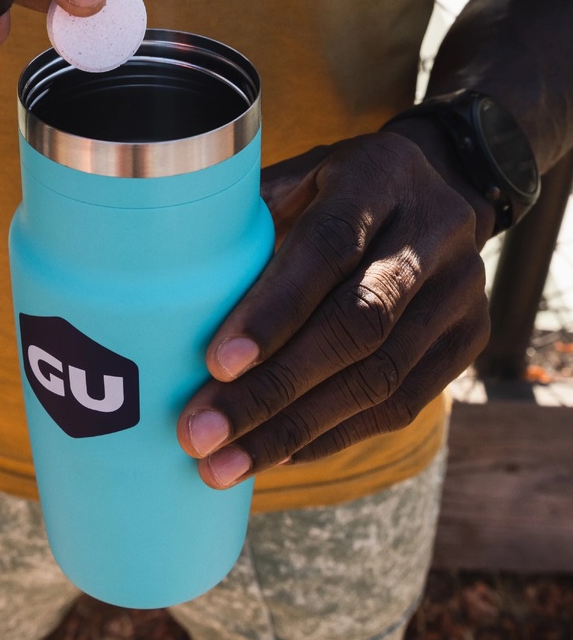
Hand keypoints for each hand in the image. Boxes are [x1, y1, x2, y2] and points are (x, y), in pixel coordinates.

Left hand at [177, 125, 492, 487]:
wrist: (434, 190)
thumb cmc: (333, 188)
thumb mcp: (295, 176)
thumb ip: (248, 216)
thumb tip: (172, 278)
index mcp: (380, 175)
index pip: (328, 247)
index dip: (274, 309)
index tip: (215, 363)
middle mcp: (433, 231)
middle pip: (357, 324)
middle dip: (274, 388)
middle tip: (201, 433)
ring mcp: (460, 290)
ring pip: (380, 377)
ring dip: (294, 429)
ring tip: (224, 465)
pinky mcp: (468, 339)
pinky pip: (401, 403)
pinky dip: (331, 435)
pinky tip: (276, 454)